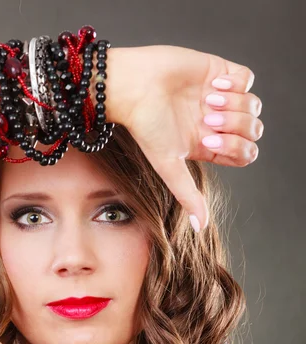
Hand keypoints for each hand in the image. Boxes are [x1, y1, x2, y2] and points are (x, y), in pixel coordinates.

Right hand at [107, 45, 262, 229]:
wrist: (134, 87)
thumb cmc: (146, 127)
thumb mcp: (169, 166)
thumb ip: (188, 194)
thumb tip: (201, 227)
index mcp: (210, 146)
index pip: (245, 153)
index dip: (234, 148)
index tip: (207, 139)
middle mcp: (218, 123)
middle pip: (253, 130)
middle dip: (235, 126)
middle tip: (206, 118)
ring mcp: (221, 96)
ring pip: (253, 104)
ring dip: (233, 104)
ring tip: (207, 100)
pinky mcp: (219, 71)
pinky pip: (247, 78)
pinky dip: (235, 83)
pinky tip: (212, 85)